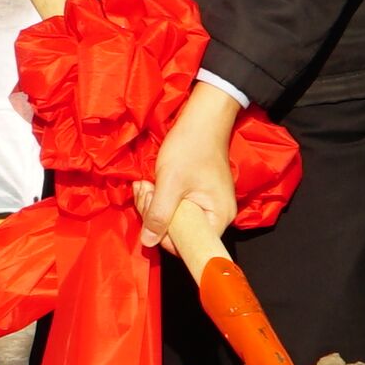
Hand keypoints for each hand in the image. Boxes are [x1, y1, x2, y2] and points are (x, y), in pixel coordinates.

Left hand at [134, 81, 243, 254]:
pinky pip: (176, 208)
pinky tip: (152, 184)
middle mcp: (217, 216)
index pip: (189, 244)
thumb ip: (159, 214)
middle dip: (155, 215)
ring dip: (154, 205)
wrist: (201, 120)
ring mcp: (208, 206)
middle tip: (145, 191)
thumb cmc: (191, 148)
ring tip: (146, 184)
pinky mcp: (198, 197)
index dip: (165, 235)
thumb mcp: (170, 183)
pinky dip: (161, 198)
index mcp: (218, 217)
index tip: (150, 212)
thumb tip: (147, 242)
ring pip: (174, 220)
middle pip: (180, 233)